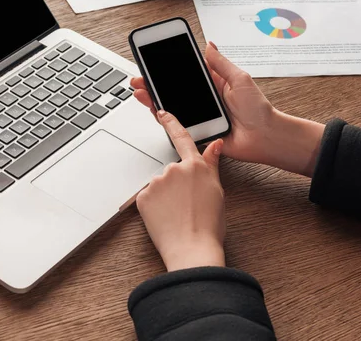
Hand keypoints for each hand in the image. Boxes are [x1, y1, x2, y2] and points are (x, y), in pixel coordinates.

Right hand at [131, 42, 325, 176]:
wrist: (265, 137)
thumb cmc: (259, 110)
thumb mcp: (240, 79)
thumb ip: (221, 64)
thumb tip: (208, 45)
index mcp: (212, 84)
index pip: (184, 74)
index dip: (167, 69)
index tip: (152, 62)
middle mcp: (203, 100)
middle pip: (172, 91)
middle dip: (153, 84)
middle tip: (138, 79)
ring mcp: (199, 117)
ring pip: (170, 108)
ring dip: (153, 100)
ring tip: (140, 92)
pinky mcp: (197, 132)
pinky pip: (176, 126)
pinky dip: (163, 118)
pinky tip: (154, 109)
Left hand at [136, 110, 225, 271]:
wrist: (192, 249)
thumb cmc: (209, 225)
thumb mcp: (217, 191)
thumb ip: (211, 165)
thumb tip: (215, 144)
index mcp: (196, 166)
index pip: (182, 138)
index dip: (171, 123)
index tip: (161, 112)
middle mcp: (174, 169)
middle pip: (172, 171)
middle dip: (176, 184)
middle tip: (187, 205)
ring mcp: (157, 182)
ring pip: (159, 185)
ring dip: (165, 196)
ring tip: (177, 215)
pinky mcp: (143, 197)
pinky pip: (148, 198)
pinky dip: (154, 206)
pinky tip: (165, 218)